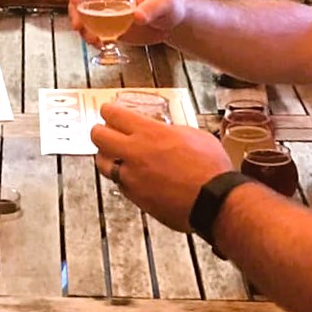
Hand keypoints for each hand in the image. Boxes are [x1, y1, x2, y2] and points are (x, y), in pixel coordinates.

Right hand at [67, 0, 183, 45]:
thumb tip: (138, 16)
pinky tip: (101, 44)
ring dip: (82, 29)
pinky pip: (92, 31)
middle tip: (80, 26)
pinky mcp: (108, 27)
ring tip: (94, 40)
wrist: (171, 23)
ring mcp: (105, 11)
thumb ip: (151, 8)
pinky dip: (91, 39)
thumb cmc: (169, 5)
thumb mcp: (163, 3)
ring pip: (82, 17)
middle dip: (75, 12)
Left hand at [89, 104, 233, 231]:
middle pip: (98, 136)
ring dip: (106, 156)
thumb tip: (165, 132)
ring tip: (113, 155)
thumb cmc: (211, 168)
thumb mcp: (194, 136)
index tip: (107, 110)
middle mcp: (135, 153)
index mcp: (150, 132)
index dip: (108, 111)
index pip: (114, 114)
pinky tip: (131, 176)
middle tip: (103, 131)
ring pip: (102, 163)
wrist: (214, 201)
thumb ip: (171, 131)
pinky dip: (122, 178)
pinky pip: (119, 184)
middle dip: (99, 131)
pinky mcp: (135, 197)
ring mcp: (132, 177)